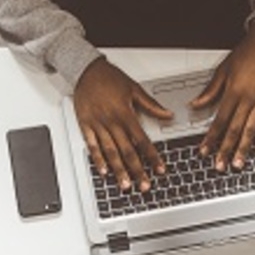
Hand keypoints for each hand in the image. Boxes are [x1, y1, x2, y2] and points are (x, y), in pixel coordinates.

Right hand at [73, 58, 171, 192]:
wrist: (86, 70)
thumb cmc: (109, 78)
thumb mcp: (134, 89)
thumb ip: (152, 105)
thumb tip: (168, 115)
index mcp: (125, 113)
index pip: (142, 140)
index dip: (152, 157)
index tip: (159, 169)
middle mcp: (112, 121)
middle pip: (127, 151)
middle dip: (137, 170)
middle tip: (144, 185)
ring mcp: (98, 125)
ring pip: (110, 152)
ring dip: (119, 170)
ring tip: (125, 185)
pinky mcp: (85, 125)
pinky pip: (92, 145)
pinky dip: (98, 159)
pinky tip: (104, 171)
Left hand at [194, 22, 254, 170]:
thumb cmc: (244, 55)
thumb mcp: (222, 71)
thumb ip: (209, 92)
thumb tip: (194, 105)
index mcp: (233, 92)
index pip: (219, 121)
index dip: (211, 138)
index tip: (205, 151)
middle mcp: (247, 98)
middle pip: (234, 129)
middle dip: (225, 149)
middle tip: (220, 165)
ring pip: (250, 129)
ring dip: (243, 148)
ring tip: (238, 163)